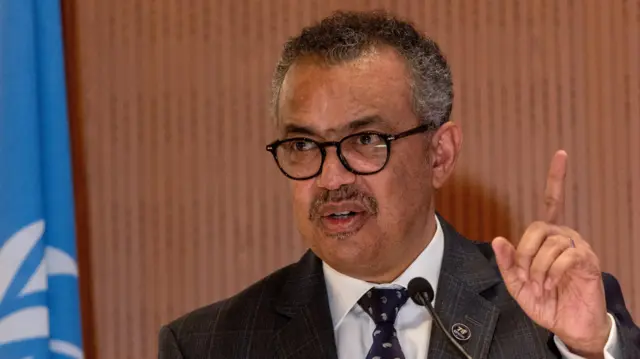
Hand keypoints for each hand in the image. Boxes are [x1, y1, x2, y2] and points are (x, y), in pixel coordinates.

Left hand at [492, 150, 610, 357]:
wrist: (570, 325)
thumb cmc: (546, 302)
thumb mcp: (517, 285)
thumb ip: (507, 263)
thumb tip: (498, 239)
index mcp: (548, 238)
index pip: (553, 202)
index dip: (556, 179)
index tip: (561, 154)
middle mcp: (565, 236)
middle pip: (537, 226)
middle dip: (524, 253)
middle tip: (525, 275)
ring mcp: (578, 247)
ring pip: (549, 243)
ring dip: (537, 269)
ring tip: (541, 285)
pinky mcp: (588, 261)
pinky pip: (565, 256)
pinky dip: (552, 273)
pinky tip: (552, 285)